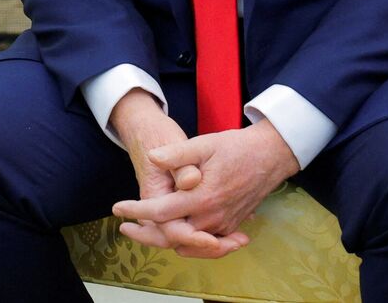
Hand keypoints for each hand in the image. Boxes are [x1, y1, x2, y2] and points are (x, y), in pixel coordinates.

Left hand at [110, 89, 244, 257]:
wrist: (270, 156)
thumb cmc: (235, 147)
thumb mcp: (204, 143)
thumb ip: (177, 154)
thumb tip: (152, 157)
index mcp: (202, 197)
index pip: (160, 212)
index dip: (136, 210)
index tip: (117, 207)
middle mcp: (212, 217)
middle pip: (172, 236)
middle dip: (145, 234)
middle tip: (124, 226)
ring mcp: (223, 224)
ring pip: (188, 244)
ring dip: (164, 240)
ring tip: (142, 231)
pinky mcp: (231, 226)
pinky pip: (205, 243)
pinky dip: (187, 242)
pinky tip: (173, 233)